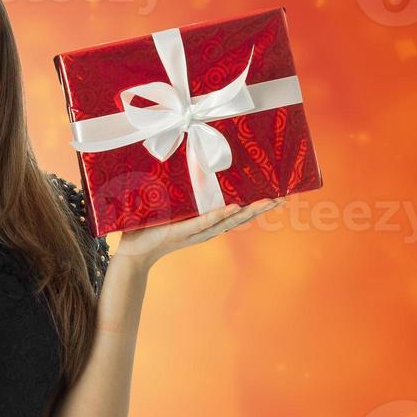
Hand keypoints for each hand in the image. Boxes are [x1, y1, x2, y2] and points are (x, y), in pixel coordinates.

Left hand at [112, 198, 282, 269]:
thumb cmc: (147, 229)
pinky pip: (203, 222)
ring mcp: (195, 231)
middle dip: (262, 207)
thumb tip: (176, 162)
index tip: (274, 194)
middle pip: (240, 217)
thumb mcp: (166, 207)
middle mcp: (205, 228)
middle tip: (284, 196)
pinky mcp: (182, 231)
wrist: (132, 253)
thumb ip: (174, 190)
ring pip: (228, 220)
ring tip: (269, 201)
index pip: (234, 212)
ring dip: (249, 211)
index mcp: (204, 223)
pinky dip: (219, 215)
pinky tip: (234, 208)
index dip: (255, 204)